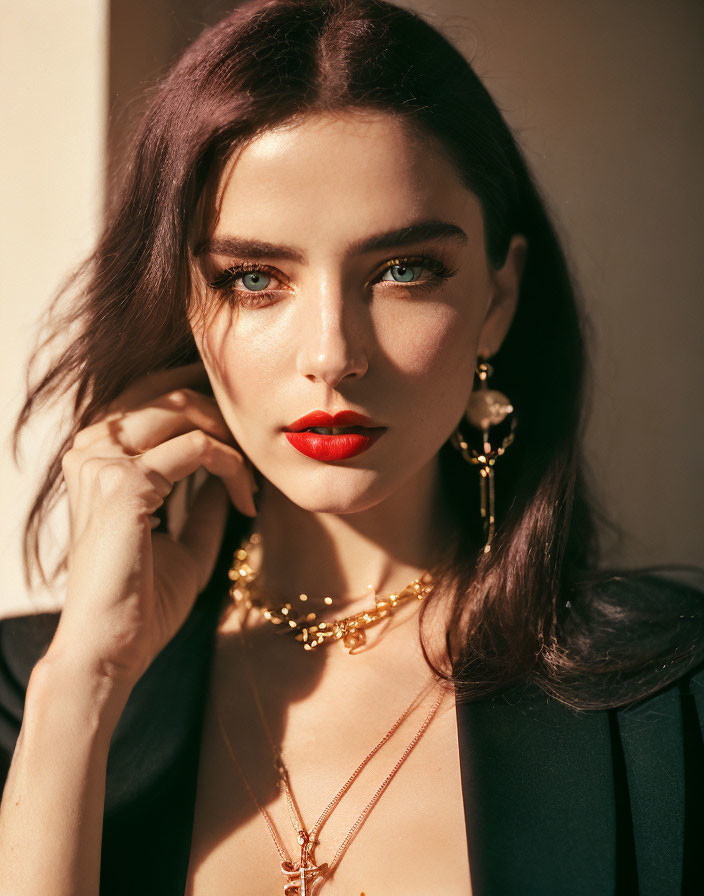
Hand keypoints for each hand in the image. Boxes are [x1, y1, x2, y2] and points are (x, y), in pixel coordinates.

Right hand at [46, 361, 255, 687]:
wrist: (110, 648)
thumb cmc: (141, 602)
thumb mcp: (183, 542)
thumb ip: (202, 503)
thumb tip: (231, 471)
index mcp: (95, 458)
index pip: (151, 402)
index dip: (204, 408)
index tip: (245, 438)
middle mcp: (90, 448)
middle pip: (167, 394)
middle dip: (222, 413)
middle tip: (259, 448)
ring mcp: (102, 460)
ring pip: (182, 410)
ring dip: (229, 437)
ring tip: (252, 478)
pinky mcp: (125, 480)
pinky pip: (199, 447)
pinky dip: (233, 467)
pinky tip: (247, 501)